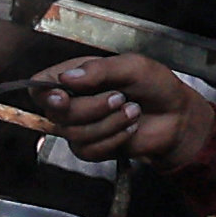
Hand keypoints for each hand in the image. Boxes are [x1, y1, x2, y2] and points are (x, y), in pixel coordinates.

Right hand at [21, 50, 215, 171]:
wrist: (177, 116)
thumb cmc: (156, 86)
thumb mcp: (132, 66)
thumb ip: (99, 69)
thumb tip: (66, 77)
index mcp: (74, 77)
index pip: (38, 87)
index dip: (45, 94)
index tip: (63, 96)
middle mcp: (71, 102)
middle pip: (57, 114)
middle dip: (92, 108)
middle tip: (120, 97)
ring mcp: (79, 127)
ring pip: (74, 134)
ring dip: (109, 124)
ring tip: (132, 111)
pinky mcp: (90, 148)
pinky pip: (88, 150)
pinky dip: (114, 139)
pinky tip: (129, 128)